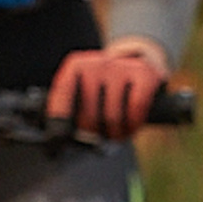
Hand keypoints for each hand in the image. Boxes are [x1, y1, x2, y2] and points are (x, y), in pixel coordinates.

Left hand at [47, 39, 168, 139]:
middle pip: (89, 113)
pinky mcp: (145, 74)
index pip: (63, 92)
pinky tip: (132, 125)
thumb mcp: (85, 91)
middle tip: (98, 136)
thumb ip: (70, 109)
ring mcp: (122, 67)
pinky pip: (136, 109)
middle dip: (93, 133)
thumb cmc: (107, 89)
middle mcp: (97, 62)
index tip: (58, 138)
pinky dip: (134, 124)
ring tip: (116, 132)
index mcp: (76, 65)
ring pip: (113, 116)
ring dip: (115, 133)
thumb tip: (57, 137)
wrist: (141, 65)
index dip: (59, 118)